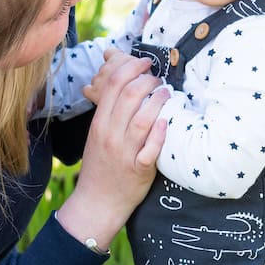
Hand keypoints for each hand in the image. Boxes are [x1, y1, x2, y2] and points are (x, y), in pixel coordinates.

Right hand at [57, 54, 167, 249]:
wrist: (97, 202)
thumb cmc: (101, 166)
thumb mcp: (96, 136)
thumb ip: (108, 113)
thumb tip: (125, 86)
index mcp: (99, 123)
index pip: (112, 85)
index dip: (130, 68)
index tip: (144, 62)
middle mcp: (110, 135)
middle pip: (128, 96)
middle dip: (147, 80)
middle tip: (158, 78)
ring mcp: (124, 152)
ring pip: (142, 118)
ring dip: (158, 101)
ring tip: (167, 94)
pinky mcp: (138, 169)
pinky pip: (151, 148)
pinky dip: (160, 133)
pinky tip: (168, 122)